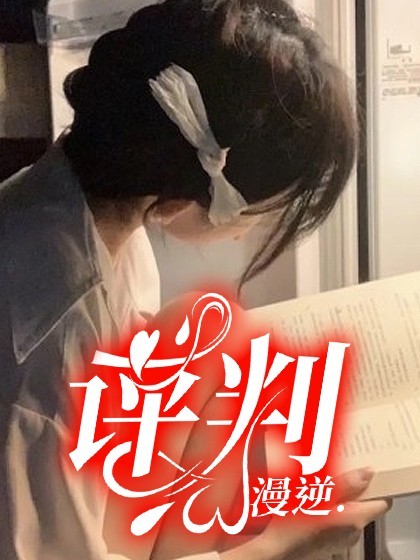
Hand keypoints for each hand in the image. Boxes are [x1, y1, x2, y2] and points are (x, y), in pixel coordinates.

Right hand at [252, 468, 390, 559]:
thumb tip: (367, 473)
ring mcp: (341, 537)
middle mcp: (353, 532)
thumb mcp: (318, 494)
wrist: (276, 550)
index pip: (383, 502)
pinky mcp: (330, 538)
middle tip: (342, 467)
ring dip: (340, 494)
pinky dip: (331, 505)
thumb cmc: (294, 524)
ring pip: (350, 509)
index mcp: (355, 519)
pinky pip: (338, 517)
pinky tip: (314, 496)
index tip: (369, 469)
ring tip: (323, 479)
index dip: (379, 484)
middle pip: (365, 504)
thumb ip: (346, 484)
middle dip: (355, 485)